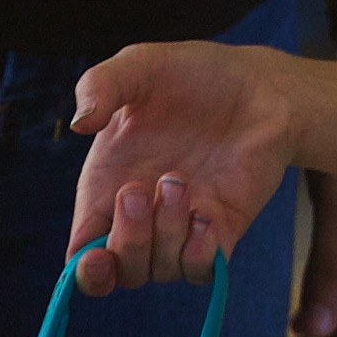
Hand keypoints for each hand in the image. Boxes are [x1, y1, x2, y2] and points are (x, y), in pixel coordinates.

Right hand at [66, 41, 294, 293]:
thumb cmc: (191, 74)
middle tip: (140, 189)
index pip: (84, 253)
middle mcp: (141, 217)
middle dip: (128, 241)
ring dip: (166, 234)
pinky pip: (202, 270)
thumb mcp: (139, 66)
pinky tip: (205, 214)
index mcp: (106, 187)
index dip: (86, 271)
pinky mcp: (221, 232)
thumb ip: (101, 85)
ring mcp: (181, 227)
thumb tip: (79, 123)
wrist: (257, 85)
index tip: (97, 257)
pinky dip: (199, 253)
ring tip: (181, 180)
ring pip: (161, 270)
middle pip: (122, 270)